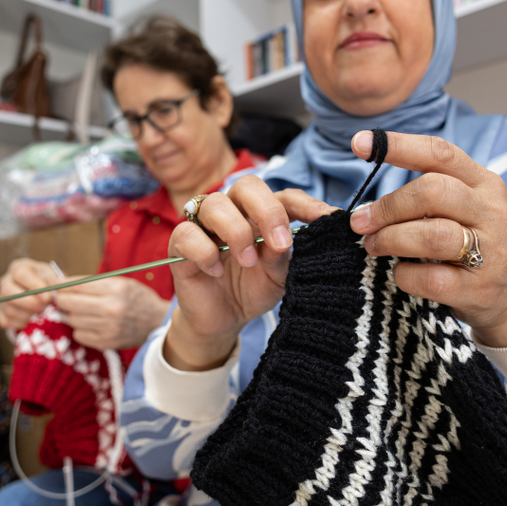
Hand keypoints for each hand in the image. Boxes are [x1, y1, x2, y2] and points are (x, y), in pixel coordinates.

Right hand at [0, 258, 60, 331]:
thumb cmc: (47, 283)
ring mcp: (0, 298)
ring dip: (28, 314)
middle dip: (29, 302)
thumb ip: (53, 281)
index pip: (20, 274)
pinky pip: (6, 321)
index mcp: (19, 267)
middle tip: (45, 307)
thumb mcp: (52, 277)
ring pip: (9, 309)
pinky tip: (32, 319)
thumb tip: (53, 288)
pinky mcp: (0, 313)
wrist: (42, 295)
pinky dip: (22, 323)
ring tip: (41, 313)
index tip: (48, 296)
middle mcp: (5, 281)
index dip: (34, 286)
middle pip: (8, 291)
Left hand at [53, 276, 168, 350]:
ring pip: (71, 320)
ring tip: (83, 312)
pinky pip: (79, 335)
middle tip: (64, 298)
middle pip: (68, 303)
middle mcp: (111, 308)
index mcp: (115, 288)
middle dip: (62, 300)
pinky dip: (80, 329)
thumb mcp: (119, 282)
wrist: (157, 322)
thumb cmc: (136, 298)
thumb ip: (91, 283)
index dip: (60, 284)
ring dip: (72, 315)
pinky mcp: (106, 343)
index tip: (52, 284)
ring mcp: (108, 328)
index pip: (76, 285)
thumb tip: (60, 284)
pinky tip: (91, 324)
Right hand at [166, 176, 335, 370]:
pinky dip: (205, 252)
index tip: (326, 220)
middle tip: (280, 243)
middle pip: (247, 186)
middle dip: (267, 210)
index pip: (284, 196)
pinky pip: (187, 234)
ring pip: (214, 204)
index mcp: (262, 214)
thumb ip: (282, 254)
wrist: (225, 319)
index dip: (306, 204)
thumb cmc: (254, 288)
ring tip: (248, 262)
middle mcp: (234, 211)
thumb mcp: (278, 275)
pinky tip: (217, 271)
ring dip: (236, 232)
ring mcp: (205, 226)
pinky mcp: (180, 246)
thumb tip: (291, 236)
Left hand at [348, 130, 506, 348]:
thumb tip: (365, 207)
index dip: (397, 145)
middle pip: (433, 191)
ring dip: (392, 238)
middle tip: (360, 222)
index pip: (439, 153)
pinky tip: (400, 272)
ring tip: (373, 245)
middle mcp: (491, 211)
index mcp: (483, 182)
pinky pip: (431, 278)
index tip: (359, 144)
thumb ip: (421, 196)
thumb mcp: (456, 209)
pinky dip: (405, 275)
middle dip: (389, 206)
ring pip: (433, 234)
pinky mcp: (479, 288)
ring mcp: (490, 250)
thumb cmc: (468, 243)